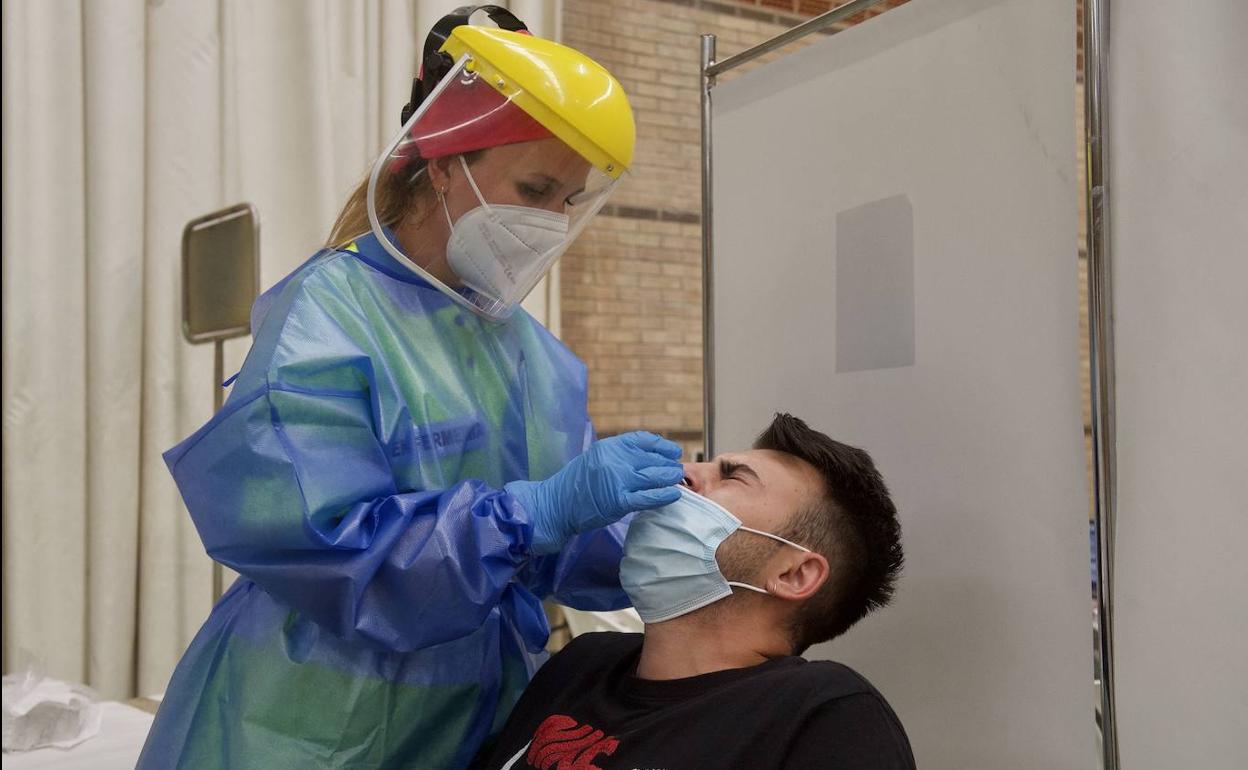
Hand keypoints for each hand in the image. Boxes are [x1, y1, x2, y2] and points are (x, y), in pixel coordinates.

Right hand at [505, 432, 683, 554]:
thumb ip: (619, 456)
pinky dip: (664, 496)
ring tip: (677, 479)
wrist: (556, 504)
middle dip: (668, 463)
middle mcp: (614, 460)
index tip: (673, 451)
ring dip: (669, 477)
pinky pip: (649, 497)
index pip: (642, 440)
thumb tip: (649, 457)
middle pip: (651, 458)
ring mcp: (617, 481)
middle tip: (677, 468)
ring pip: (654, 477)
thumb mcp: (596, 458)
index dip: (662, 445)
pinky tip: (674, 495)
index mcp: (609, 446)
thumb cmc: (577, 483)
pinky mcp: (619, 502)